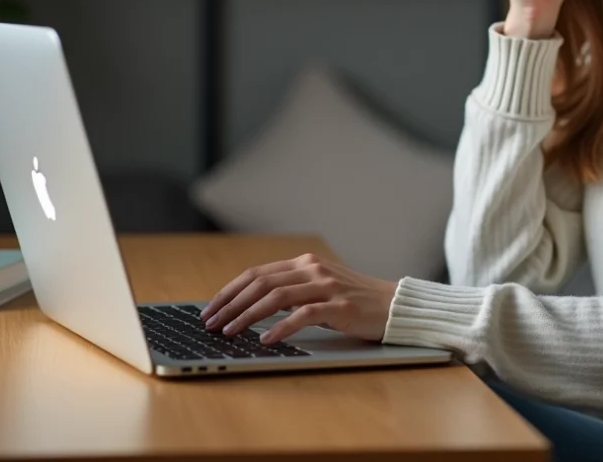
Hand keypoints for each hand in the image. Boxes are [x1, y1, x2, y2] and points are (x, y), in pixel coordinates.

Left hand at [199, 253, 398, 344]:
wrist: (393, 305)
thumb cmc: (353, 301)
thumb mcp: (319, 288)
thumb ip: (291, 291)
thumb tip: (250, 307)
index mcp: (304, 263)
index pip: (257, 273)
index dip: (229, 290)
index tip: (210, 308)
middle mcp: (313, 269)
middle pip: (261, 283)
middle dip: (230, 303)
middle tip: (211, 322)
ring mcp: (327, 286)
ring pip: (276, 297)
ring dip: (247, 315)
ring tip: (230, 331)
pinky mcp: (340, 307)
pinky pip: (303, 315)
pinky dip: (281, 327)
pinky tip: (267, 340)